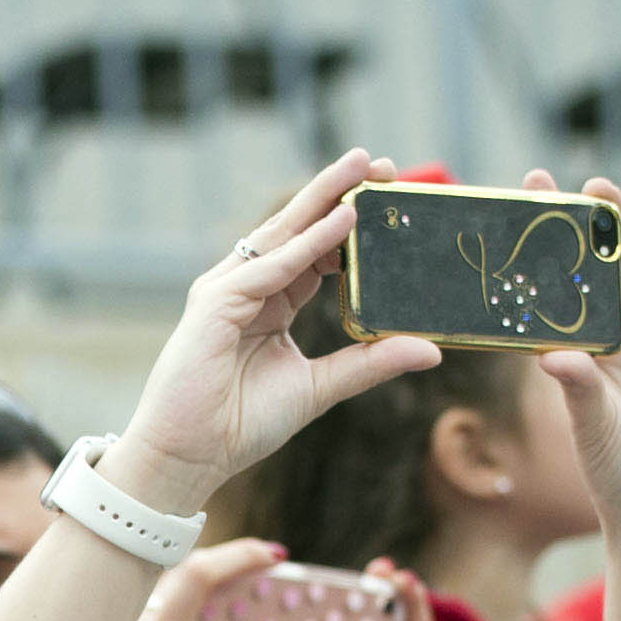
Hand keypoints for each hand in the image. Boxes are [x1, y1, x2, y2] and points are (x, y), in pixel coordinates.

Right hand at [104, 146, 442, 512]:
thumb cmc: (240, 425)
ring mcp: (228, 291)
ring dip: (324, 200)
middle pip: (298, 229)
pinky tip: (342, 222)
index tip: (389, 199)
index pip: (315, 251)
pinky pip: (270, 268)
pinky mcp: (215, 305)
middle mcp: (247, 287)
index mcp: (270, 302)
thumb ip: (369, 363)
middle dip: (338, 192)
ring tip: (363, 171)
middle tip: (381, 163)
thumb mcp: (320, 387)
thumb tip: (431, 351)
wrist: (188, 458)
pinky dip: (307, 245)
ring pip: (283, 235)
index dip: (350, 225)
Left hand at [539, 174, 620, 531]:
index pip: (565, 282)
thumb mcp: (593, 428)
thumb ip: (578, 389)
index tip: (531, 199)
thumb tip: (552, 356)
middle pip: (615, 262)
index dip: (551, 244)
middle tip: (586, 183)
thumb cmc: (619, 472)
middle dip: (603, 222)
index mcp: (587, 344)